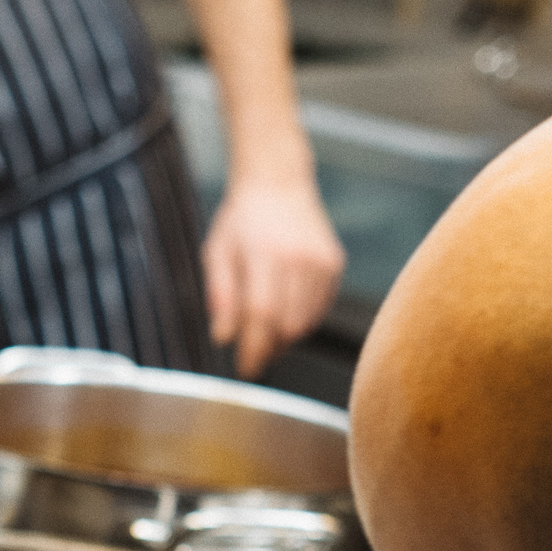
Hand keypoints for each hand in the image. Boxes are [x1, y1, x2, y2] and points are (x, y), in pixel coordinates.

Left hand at [201, 169, 344, 378]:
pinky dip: (302, 320)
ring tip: (266, 329)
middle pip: (286, 324)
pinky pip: (319, 309)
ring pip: (305, 322)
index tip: (245, 369)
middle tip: (252, 352)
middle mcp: (297, 258)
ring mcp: (320, 261)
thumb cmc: (242, 218)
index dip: (253, 348)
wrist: (278, 181)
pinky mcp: (334, 264)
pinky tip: (285, 310)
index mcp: (264, 252)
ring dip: (284, 337)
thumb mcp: (217, 251)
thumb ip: (219, 295)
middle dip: (269, 348)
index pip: (261, 314)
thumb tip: (223, 338)